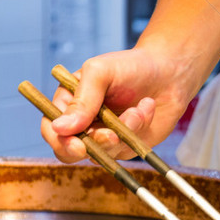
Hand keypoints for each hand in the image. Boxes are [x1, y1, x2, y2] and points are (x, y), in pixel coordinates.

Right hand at [40, 47, 194, 162]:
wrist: (168, 71)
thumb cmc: (129, 66)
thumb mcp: (100, 72)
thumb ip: (82, 100)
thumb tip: (60, 128)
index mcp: (67, 104)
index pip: (52, 130)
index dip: (60, 142)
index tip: (78, 146)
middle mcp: (82, 124)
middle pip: (72, 152)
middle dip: (93, 146)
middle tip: (112, 136)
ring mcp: (104, 137)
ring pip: (104, 152)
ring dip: (124, 131)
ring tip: (138, 108)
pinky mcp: (126, 145)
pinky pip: (127, 149)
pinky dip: (139, 129)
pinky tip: (147, 106)